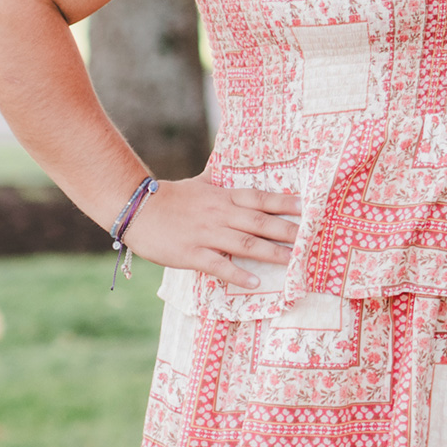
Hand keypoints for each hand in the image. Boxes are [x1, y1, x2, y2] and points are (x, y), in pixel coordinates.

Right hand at [123, 180, 300, 289]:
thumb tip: (229, 165)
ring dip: (271, 253)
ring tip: (293, 261)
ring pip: (245, 244)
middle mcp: (220, 215)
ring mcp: (206, 235)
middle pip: (260, 222)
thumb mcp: (199, 183)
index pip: (261, 199)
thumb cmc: (169, 197)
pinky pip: (218, 265)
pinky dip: (237, 274)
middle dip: (287, 230)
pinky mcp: (191, 254)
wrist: (135, 209)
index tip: (308, 207)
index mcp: (224, 197)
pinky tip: (254, 282)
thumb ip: (219, 178)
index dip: (285, 203)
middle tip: (311, 237)